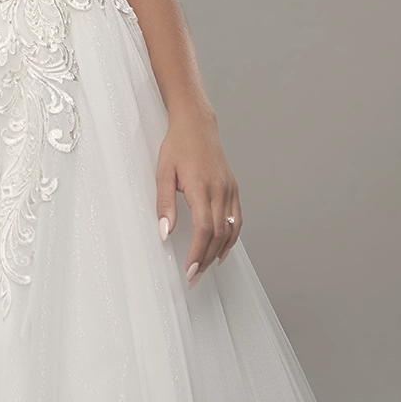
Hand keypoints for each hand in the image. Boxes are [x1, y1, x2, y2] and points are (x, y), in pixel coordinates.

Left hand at [155, 115, 242, 288]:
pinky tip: (222, 249)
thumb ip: (164, 204)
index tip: (189, 270)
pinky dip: (232, 238)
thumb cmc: (178, 146)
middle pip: (218, 235)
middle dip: (205, 259)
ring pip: (230, 230)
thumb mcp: (163, 173)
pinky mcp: (234, 188)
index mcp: (201, 187)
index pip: (203, 229)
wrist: (197, 125)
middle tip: (194, 277)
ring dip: (218, 252)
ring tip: (205, 268)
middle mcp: (220, 190)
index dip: (197, 253)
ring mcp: (230, 190)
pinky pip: (237, 219)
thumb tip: (164, 232)